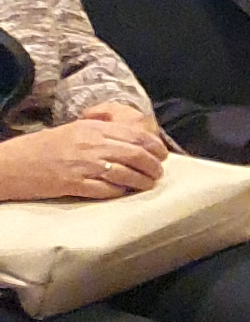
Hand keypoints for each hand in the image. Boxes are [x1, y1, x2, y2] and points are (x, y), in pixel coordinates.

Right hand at [0, 107, 169, 201]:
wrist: (11, 164)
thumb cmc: (42, 147)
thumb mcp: (73, 130)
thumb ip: (100, 132)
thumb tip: (128, 139)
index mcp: (92, 129)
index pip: (135, 136)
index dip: (155, 147)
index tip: (162, 155)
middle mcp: (91, 145)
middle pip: (136, 154)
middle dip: (153, 166)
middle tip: (158, 173)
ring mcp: (83, 165)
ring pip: (126, 173)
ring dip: (142, 181)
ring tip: (147, 184)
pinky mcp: (74, 184)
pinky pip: (107, 189)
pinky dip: (120, 192)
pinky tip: (124, 192)